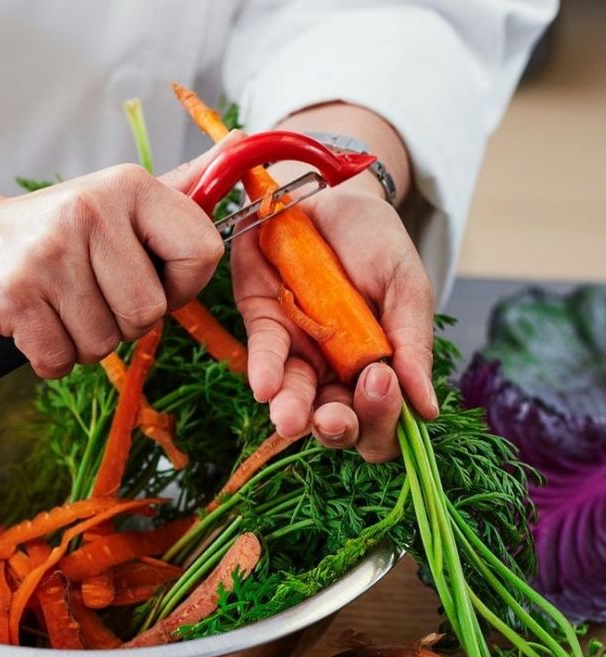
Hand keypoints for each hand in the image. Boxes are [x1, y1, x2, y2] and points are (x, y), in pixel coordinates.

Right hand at [0, 146, 230, 378]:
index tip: (142, 277)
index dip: (178, 286)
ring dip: (80, 340)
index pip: (203, 255)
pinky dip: (47, 356)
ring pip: (104, 342)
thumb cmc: (48, 233)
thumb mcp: (114, 202)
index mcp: (129, 185)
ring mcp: (49, 252)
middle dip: (119, 321)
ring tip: (54, 305)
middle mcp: (91, 211)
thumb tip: (245, 144)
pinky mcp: (14, 294)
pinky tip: (30, 322)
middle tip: (83, 293)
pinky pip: (60, 359)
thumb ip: (179, 189)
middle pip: (150, 312)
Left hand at [232, 183, 438, 461]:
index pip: (383, 422)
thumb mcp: (406, 287)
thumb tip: (426, 410)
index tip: (384, 387)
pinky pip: (264, 356)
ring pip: (294, 399)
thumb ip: (412, 345)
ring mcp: (299, 352)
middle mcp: (336, 372)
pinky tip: (266, 387)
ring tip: (291, 420)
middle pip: (337, 423)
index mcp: (380, 370)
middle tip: (337, 416)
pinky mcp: (264, 326)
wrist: (336, 195)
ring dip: (293, 412)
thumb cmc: (375, 244)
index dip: (383, 421)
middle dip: (338, 427)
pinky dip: (265, 372)